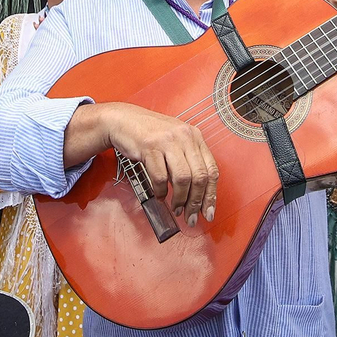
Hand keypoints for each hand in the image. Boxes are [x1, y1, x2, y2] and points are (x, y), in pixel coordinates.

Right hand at [102, 104, 218, 224]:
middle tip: (190, 216)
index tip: (208, 212)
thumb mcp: (176, 142)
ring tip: (176, 208)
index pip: (211, 170)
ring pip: (182, 178)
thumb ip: (188, 162)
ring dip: (180, 199)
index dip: (211, 195)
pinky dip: (160, 191)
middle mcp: (185, 137)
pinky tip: (160, 195)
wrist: (124, 120)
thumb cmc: (150, 134)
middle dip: (196, 202)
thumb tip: (198, 194)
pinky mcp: (150, 147)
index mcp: (195, 137)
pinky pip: (160, 177)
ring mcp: (168, 141)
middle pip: (199, 177)